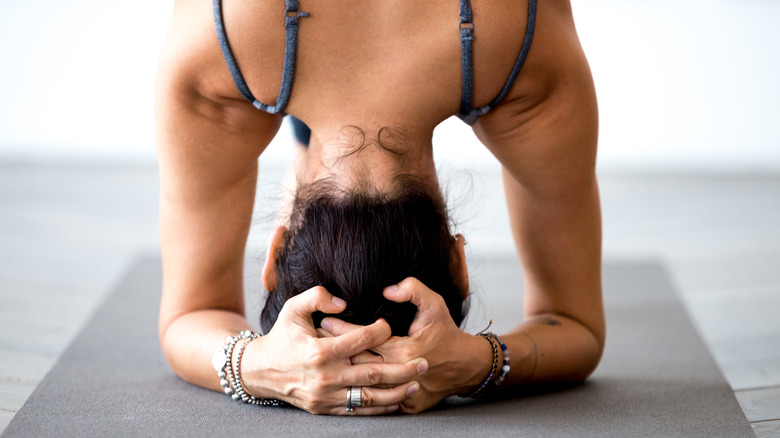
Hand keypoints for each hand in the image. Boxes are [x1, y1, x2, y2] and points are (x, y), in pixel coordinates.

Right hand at [242, 286, 427, 414]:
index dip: (380, 331)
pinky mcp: (325, 408)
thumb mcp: (292, 309)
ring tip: (415, 383)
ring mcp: (326, 395)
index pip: (360, 340)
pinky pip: (357, 410)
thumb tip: (342, 301)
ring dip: (396, 391)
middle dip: (402, 368)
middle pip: (373, 373)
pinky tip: (396, 401)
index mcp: (320, 350)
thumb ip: (317, 296)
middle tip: (423, 362)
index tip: (390, 325)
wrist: (260, 371)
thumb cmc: (281, 336)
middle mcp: (325, 376)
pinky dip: (378, 408)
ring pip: (369, 396)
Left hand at [321, 277, 490, 413]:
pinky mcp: (405, 405)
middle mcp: (399, 372)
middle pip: (357, 362)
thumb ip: (412, 290)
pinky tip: (345, 381)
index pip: (362, 339)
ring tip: (324, 359)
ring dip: (342, 371)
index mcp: (403, 349)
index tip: (323, 320)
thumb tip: (387, 290)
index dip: (341, 328)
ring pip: (363, 384)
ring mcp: (402, 392)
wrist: (466, 365)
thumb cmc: (447, 332)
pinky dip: (359, 390)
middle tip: (314, 338)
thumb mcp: (434, 304)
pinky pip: (376, 400)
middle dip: (333, 349)